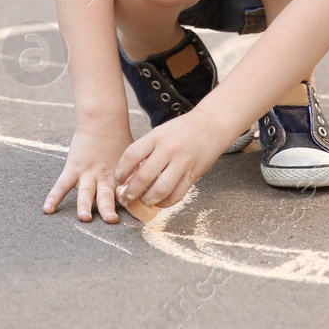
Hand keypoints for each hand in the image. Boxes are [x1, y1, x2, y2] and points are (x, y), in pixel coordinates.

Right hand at [44, 119, 129, 222]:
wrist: (102, 122)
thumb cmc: (119, 142)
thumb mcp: (133, 159)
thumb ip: (137, 175)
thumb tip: (150, 191)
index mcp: (118, 178)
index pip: (123, 195)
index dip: (127, 205)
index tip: (134, 216)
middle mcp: (102, 178)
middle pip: (105, 196)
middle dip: (108, 208)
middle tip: (112, 219)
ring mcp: (86, 174)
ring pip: (85, 192)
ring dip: (84, 205)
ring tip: (84, 217)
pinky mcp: (72, 168)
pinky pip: (61, 184)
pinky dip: (54, 197)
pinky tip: (48, 209)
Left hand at [113, 110, 227, 210]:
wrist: (210, 125)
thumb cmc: (180, 131)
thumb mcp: (160, 133)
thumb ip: (145, 151)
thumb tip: (128, 177)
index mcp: (156, 136)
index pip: (131, 156)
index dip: (121, 172)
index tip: (118, 180)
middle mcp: (168, 149)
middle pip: (143, 176)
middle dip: (130, 192)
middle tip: (126, 198)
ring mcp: (182, 162)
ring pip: (160, 189)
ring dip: (147, 199)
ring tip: (143, 200)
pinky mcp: (193, 174)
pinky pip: (176, 195)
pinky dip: (165, 202)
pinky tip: (159, 202)